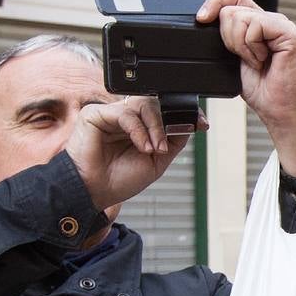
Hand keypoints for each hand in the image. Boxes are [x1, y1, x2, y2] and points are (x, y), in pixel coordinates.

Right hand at [65, 96, 194, 213]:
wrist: (95, 192)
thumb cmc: (119, 180)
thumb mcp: (156, 162)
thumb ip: (172, 141)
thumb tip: (189, 124)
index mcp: (140, 128)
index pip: (163, 110)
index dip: (183, 113)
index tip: (201, 123)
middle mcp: (126, 118)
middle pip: (156, 104)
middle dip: (169, 122)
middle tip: (167, 146)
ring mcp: (111, 114)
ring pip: (143, 104)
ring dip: (156, 127)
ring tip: (154, 149)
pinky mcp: (95, 114)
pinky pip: (125, 113)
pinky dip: (139, 130)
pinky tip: (142, 146)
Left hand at [196, 0, 295, 174]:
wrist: (278, 111)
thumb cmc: (261, 90)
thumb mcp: (233, 56)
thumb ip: (227, 33)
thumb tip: (206, 16)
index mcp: (260, 23)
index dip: (214, 3)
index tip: (201, 18)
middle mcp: (273, 21)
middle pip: (232, 8)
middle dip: (228, 37)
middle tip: (245, 59)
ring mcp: (283, 25)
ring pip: (240, 16)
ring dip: (241, 46)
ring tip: (256, 62)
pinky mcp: (290, 34)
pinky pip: (255, 27)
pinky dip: (252, 48)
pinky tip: (264, 61)